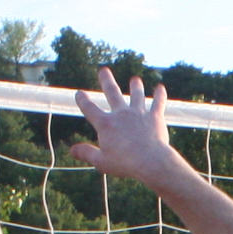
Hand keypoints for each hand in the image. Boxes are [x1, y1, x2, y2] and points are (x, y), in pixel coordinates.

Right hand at [71, 67, 181, 187]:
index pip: (90, 109)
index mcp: (105, 124)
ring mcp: (138, 114)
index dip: (83, 100)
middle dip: (106, 81)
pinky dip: (159, 95)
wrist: (150, 161)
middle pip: (112, 93)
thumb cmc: (124, 163)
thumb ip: (86, 153)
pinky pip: (158, 103)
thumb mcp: (101, 162)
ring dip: (136, 86)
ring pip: (136, 95)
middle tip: (104, 70)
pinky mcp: (155, 117)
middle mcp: (121, 114)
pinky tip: (160, 88)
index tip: (79, 93)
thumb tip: (72, 150)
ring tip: (135, 79)